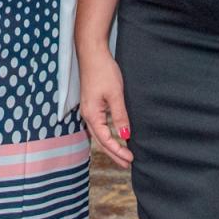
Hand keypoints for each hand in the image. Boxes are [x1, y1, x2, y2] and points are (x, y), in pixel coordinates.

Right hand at [76, 45, 132, 167]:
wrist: (92, 53)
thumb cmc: (103, 71)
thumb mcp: (115, 94)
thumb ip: (120, 116)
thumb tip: (125, 136)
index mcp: (92, 115)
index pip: (105, 140)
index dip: (118, 151)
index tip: (130, 159)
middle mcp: (87, 115)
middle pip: (100, 141)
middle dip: (114, 153)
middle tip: (127, 164)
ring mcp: (88, 110)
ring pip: (99, 134)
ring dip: (110, 145)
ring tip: (122, 154)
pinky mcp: (91, 104)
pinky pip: (99, 126)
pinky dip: (107, 135)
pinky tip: (114, 136)